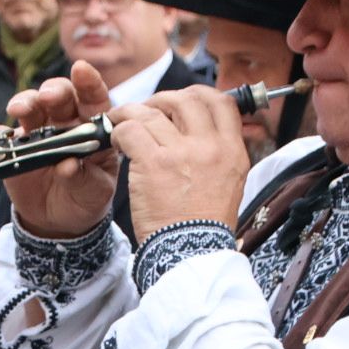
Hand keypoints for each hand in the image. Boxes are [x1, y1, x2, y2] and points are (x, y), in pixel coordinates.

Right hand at [1, 61, 118, 239]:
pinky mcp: (14, 148)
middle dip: (52, 91)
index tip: (81, 69)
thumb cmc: (86, 198)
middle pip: (58, 97)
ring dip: (23, 103)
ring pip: (30, 108)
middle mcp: (64, 123)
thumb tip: (68, 166)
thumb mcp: (93, 192)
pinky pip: (0, 136)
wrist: (59, 221)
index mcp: (91, 127)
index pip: (93, 99)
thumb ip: (84, 178)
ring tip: (16, 110)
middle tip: (47, 97)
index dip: (88, 82)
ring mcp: (37, 132)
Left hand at [109, 86, 250, 243]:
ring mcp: (182, 153)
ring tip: (121, 122)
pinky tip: (116, 140)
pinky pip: (131, 129)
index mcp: (232, 150)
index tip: (180, 101)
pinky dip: (118, 130)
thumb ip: (220, 152)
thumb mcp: (230, 182)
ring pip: (152, 111)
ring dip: (131, 112)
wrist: (190, 253)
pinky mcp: (154, 163)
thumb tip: (205, 128)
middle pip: (186, 99)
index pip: (222, 102)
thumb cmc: (203, 223)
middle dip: (162, 100)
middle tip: (147, 111)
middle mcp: (210, 147)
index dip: (198, 94)